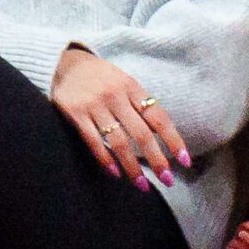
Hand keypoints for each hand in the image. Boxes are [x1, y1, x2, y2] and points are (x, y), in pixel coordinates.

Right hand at [52, 47, 189, 187]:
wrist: (64, 63)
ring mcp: (95, 105)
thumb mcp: (124, 82)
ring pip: (118, 142)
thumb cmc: (101, 78)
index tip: (184, 161)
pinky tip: (115, 173)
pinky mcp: (75, 113)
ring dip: (132, 166)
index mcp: (132, 87)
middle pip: (141, 133)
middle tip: (166, 180)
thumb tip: (160, 135)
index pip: (159, 117)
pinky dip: (105, 159)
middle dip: (156, 159)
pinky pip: (93, 141)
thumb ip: (140, 104)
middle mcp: (116, 95)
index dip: (173, 140)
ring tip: (142, 185)